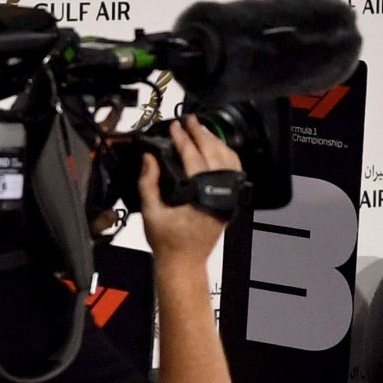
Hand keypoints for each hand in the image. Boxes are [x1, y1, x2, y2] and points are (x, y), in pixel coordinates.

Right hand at [139, 117, 241, 269]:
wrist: (185, 262)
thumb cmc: (167, 241)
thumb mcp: (150, 212)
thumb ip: (148, 183)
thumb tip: (149, 158)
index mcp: (199, 196)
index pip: (193, 158)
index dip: (183, 139)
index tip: (175, 126)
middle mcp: (218, 194)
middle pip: (214, 154)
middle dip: (201, 134)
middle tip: (190, 120)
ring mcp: (228, 197)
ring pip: (228, 160)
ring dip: (215, 142)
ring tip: (201, 129)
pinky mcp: (231, 201)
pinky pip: (233, 172)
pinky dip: (226, 156)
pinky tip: (216, 148)